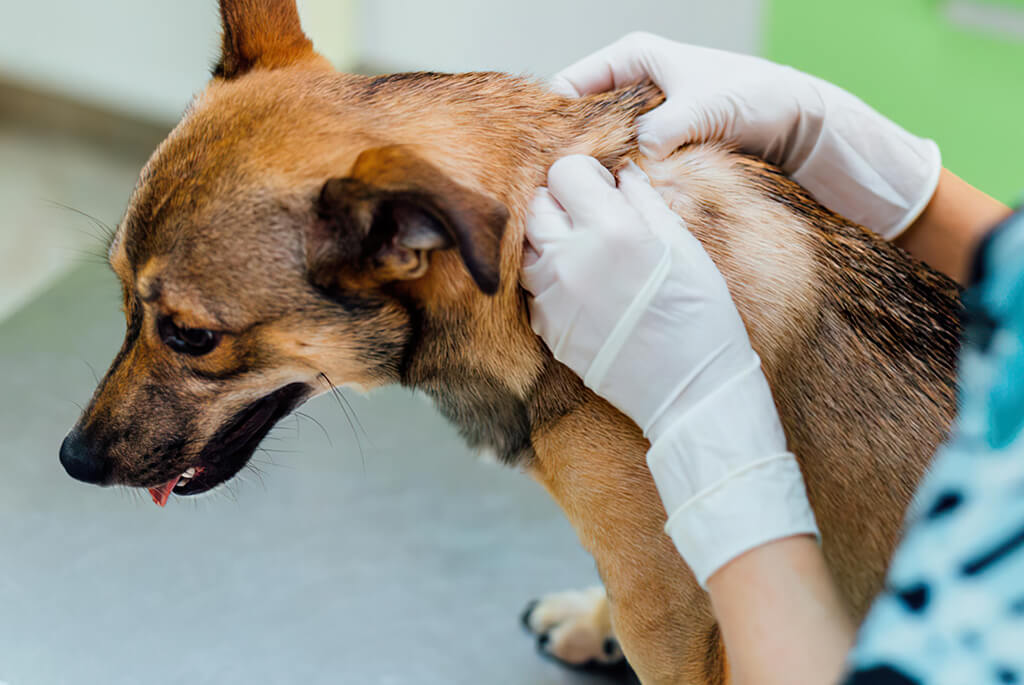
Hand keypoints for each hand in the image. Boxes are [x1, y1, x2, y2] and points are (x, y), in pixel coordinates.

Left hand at [523, 155, 817, 585]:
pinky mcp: (547, 328)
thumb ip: (645, 203)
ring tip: (587, 253)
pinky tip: (584, 289)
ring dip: (551, 241)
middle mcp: (571, 259)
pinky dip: (551, 280)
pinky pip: (533, 289)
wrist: (689, 390)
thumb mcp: (684, 248)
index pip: (565, 173)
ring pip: (528, 248)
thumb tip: (621, 176)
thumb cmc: (700, 316)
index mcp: (611, 230)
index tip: (602, 187)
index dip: (585, 176)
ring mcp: (553, 297)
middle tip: (592, 217)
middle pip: (537, 206)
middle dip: (562, 203)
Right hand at [551, 32, 940, 239]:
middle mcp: (630, 82)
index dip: (553, 120)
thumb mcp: (706, 106)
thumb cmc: (756, 97)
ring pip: (600, 143)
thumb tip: (640, 150)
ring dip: (596, 169)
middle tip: (561, 187)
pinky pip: (624, 160)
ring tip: (586, 199)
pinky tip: (614, 202)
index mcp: (631, 56)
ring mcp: (641, 114)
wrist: (796, 120)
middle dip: (571, 150)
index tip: (548, 157)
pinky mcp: (656, 141)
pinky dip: (619, 179)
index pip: (569, 84)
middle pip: (578, 118)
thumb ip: (668, 126)